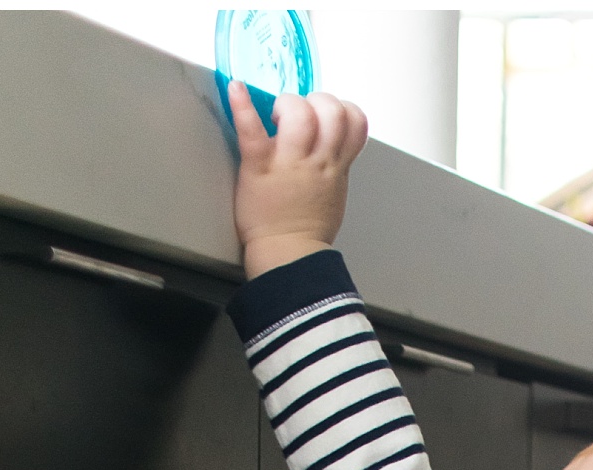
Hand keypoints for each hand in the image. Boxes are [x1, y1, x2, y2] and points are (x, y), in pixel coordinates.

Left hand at [230, 81, 368, 278]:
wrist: (289, 257)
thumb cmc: (308, 228)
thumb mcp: (335, 192)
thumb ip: (334, 163)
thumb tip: (330, 143)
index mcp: (335, 166)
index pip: (356, 122)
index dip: (344, 109)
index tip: (326, 117)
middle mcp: (317, 161)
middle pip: (331, 111)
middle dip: (317, 100)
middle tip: (300, 114)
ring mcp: (289, 163)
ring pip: (300, 114)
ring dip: (288, 104)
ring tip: (276, 115)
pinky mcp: (259, 167)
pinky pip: (251, 129)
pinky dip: (241, 105)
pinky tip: (236, 89)